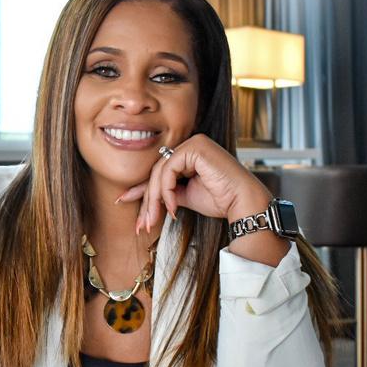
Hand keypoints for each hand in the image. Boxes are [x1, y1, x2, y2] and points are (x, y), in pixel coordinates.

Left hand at [117, 133, 269, 233]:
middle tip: (142, 223)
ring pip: (160, 172)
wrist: (242, 204)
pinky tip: (172, 207)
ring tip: (155, 219)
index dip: (142, 190)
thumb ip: (166, 192)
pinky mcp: (195, 147)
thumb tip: (142, 197)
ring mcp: (193, 143)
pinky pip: (169, 169)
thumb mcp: (185, 196)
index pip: (160, 171)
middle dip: (147, 200)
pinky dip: (166, 191)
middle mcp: (191, 144)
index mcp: (189, 154)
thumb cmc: (221, 200)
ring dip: (155, 199)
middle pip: (157, 172)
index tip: (124, 203)